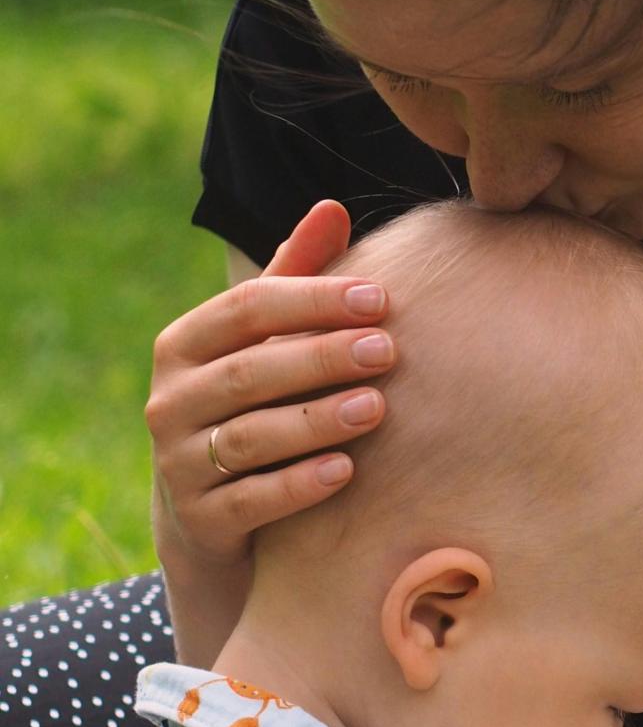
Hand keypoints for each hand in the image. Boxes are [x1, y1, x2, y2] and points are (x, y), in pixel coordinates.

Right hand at [147, 201, 395, 656]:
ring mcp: (178, 463)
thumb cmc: (247, 409)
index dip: (313, 299)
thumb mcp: (261, 347)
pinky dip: (298, 485)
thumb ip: (294, 281)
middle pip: (249, 371)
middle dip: (321, 357)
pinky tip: (346, 472)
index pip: (247, 308)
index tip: (380, 300)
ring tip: (375, 408)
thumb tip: (333, 205)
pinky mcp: (200, 520)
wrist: (205, 519)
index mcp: (183, 345)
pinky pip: (250, 500)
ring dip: (315, 420)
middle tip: (388, 351)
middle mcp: (169, 400)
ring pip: (249, 437)